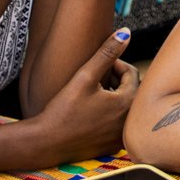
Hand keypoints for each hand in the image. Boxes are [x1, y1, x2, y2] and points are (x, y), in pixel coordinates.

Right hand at [26, 28, 139, 163]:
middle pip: (132, 91)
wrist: (46, 143)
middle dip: (118, 81)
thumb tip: (126, 32)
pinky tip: (92, 112)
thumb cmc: (64, 109)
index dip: (116, 65)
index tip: (100, 66)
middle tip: (98, 79)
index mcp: (127, 103)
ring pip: (126, 108)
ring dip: (116, 98)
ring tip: (94, 94)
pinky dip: (111, 115)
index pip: (132, 74)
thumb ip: (107, 53)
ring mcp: (121, 137)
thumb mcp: (85, 76)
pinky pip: (119, 125)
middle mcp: (129, 122)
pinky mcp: (112, 147)